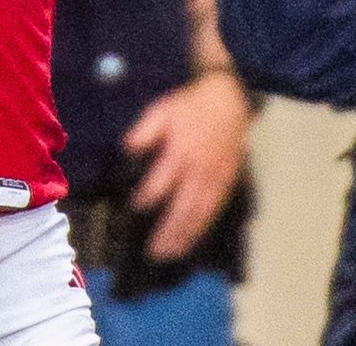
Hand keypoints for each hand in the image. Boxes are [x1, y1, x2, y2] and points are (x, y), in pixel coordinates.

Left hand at [121, 71, 252, 260]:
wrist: (227, 102)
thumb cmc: (189, 107)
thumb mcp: (162, 110)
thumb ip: (145, 130)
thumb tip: (128, 148)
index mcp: (181, 151)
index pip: (162, 181)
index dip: (148, 195)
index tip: (135, 206)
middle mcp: (199, 169)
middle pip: (183, 206)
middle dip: (168, 230)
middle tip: (154, 251)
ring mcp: (215, 179)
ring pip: (200, 213)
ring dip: (185, 236)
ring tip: (170, 254)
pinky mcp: (226, 183)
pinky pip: (214, 210)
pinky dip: (203, 228)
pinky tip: (192, 240)